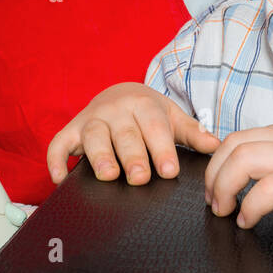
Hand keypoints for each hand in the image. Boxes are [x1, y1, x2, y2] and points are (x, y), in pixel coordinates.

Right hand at [46, 82, 220, 185]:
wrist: (121, 93)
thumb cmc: (150, 113)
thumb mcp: (173, 118)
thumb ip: (193, 133)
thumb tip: (215, 146)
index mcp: (144, 105)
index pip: (154, 127)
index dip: (162, 149)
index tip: (169, 171)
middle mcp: (116, 109)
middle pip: (124, 133)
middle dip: (132, 156)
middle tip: (140, 177)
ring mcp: (92, 119)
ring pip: (92, 136)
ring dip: (99, 155)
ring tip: (108, 175)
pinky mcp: (71, 130)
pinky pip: (58, 144)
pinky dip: (56, 160)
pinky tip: (61, 179)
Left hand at [203, 118, 272, 228]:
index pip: (241, 135)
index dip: (220, 162)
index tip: (219, 185)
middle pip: (232, 144)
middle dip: (213, 175)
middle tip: (215, 202)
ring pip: (241, 160)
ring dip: (223, 188)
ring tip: (226, 211)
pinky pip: (265, 190)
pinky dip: (248, 207)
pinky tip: (250, 221)